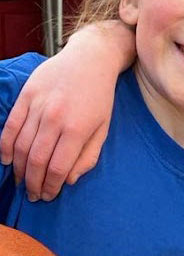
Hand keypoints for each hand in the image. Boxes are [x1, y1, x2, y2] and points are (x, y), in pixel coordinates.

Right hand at [0, 21, 135, 199]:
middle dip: (32, 183)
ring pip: (20, 146)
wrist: (90, 59)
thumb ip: (88, 157)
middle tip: (33, 195)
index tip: (48, 196)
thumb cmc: (100, 98)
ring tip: (21, 182)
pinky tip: (6, 160)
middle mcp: (55, 119)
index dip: (51, 187)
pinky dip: (5, 146)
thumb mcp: (103, 130)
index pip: (58, 168)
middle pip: (36, 160)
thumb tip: (69, 180)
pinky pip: (10, 125)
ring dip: (18, 169)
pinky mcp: (26, 95)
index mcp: (77, 130)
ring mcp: (38, 106)